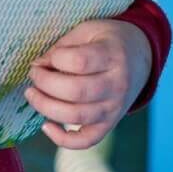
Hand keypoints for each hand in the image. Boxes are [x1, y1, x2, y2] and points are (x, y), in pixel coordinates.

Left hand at [23, 18, 151, 149]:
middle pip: (76, 91)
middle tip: (33, 75)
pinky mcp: (109, 124)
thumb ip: (62, 47)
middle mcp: (117, 84)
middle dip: (45, 83)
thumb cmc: (107, 41)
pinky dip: (64, 140)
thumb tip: (38, 66)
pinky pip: (87, 140)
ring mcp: (115, 108)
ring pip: (77, 116)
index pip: (79, 62)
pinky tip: (46, 126)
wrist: (139, 58)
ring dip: (46, 107)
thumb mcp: (87, 31)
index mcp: (112, 56)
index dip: (55, 59)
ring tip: (32, 94)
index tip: (43, 59)